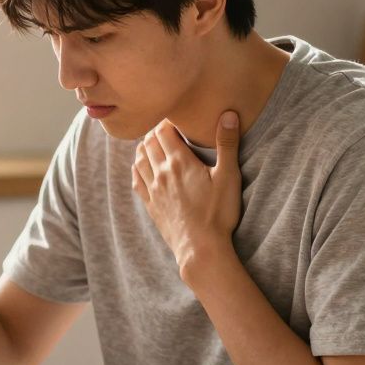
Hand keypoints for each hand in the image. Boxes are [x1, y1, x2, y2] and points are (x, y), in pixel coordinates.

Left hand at [132, 111, 241, 281]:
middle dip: (155, 130)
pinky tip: (142, 166)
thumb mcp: (228, 177)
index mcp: (179, 162)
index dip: (167, 120)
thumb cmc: (217, 214)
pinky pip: (137, 180)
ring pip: (140, 159)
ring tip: (152, 142)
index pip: (163, 130)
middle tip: (166, 127)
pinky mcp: (150, 205)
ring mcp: (153, 189)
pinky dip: (137, 167)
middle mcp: (161, 172)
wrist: (200, 249)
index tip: (175, 117)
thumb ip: (227, 144)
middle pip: (149, 142)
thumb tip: (228, 114)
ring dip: (144, 147)